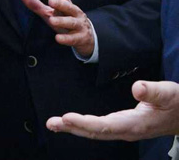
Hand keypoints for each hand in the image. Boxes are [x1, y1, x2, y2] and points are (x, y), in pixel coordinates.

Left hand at [21, 0, 94, 58]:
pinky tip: (58, 38)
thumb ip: (37, 5)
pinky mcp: (80, 38)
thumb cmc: (65, 22)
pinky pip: (73, 38)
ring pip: (71, 22)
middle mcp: (74, 13)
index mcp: (67, 4)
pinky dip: (66, 38)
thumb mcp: (51, 13)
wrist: (87, 38)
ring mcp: (79, 25)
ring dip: (62, 21)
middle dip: (60, 4)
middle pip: (68, 6)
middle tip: (51, 1)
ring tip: (52, 20)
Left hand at [47, 80, 178, 140]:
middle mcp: (127, 131)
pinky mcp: (122, 126)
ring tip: (53, 124)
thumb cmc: (177, 103)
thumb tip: (137, 87)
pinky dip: (83, 125)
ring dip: (74, 128)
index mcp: (136, 125)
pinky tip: (70, 122)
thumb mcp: (169, 93)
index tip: (68, 118)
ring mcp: (124, 130)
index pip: (106, 126)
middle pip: (96, 132)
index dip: (85, 123)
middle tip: (52, 123)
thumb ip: (153, 91)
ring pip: (95, 131)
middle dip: (73, 128)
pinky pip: (99, 128)